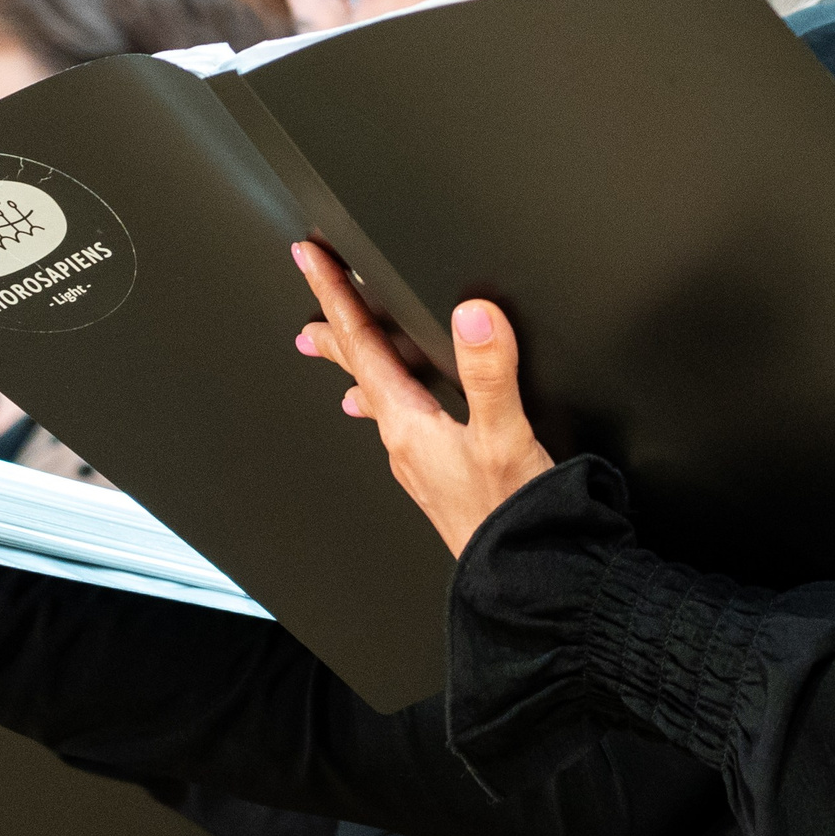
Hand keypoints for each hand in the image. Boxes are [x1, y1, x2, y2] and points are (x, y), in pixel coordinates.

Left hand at [292, 243, 551, 558]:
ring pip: (377, 399)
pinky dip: (389, 400)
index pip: (363, 346)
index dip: (338, 296)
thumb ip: (490, 372)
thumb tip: (473, 314)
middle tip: (309, 304)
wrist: (524, 576)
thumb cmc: (511, 515)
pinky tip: (399, 414)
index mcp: (410, 424)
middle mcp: (404, 443)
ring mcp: (419, 463)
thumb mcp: (505, 435)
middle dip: (335, 332)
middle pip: (359, 372)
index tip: (311, 259)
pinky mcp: (439, 476)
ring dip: (358, 367)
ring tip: (336, 353)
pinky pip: (400, 423)